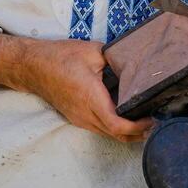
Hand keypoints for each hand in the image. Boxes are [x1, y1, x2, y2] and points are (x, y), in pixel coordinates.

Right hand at [0, 33, 152, 141]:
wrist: (32, 66)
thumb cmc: (59, 57)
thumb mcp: (92, 51)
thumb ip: (116, 59)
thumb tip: (135, 62)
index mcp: (90, 97)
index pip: (117, 125)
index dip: (138, 127)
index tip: (153, 119)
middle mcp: (84, 114)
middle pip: (116, 135)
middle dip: (139, 133)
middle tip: (156, 120)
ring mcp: (79, 119)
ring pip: (108, 134)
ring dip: (127, 132)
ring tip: (144, 118)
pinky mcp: (76, 118)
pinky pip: (100, 128)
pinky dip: (115, 127)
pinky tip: (125, 114)